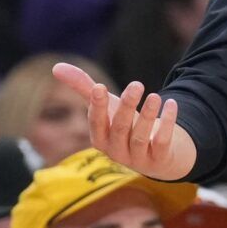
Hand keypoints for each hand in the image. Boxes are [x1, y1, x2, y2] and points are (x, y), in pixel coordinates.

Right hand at [52, 64, 192, 180]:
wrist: (158, 153)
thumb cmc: (126, 125)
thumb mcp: (107, 106)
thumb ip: (84, 88)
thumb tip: (56, 67)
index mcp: (101, 139)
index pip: (96, 124)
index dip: (97, 107)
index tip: (100, 87)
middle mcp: (117, 151)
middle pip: (120, 129)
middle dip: (127, 107)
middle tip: (137, 84)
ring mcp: (138, 158)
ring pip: (140, 137)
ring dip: (148, 116)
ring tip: (154, 96)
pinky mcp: (159, 160)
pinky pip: (162, 142)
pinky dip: (167, 123)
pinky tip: (171, 103)